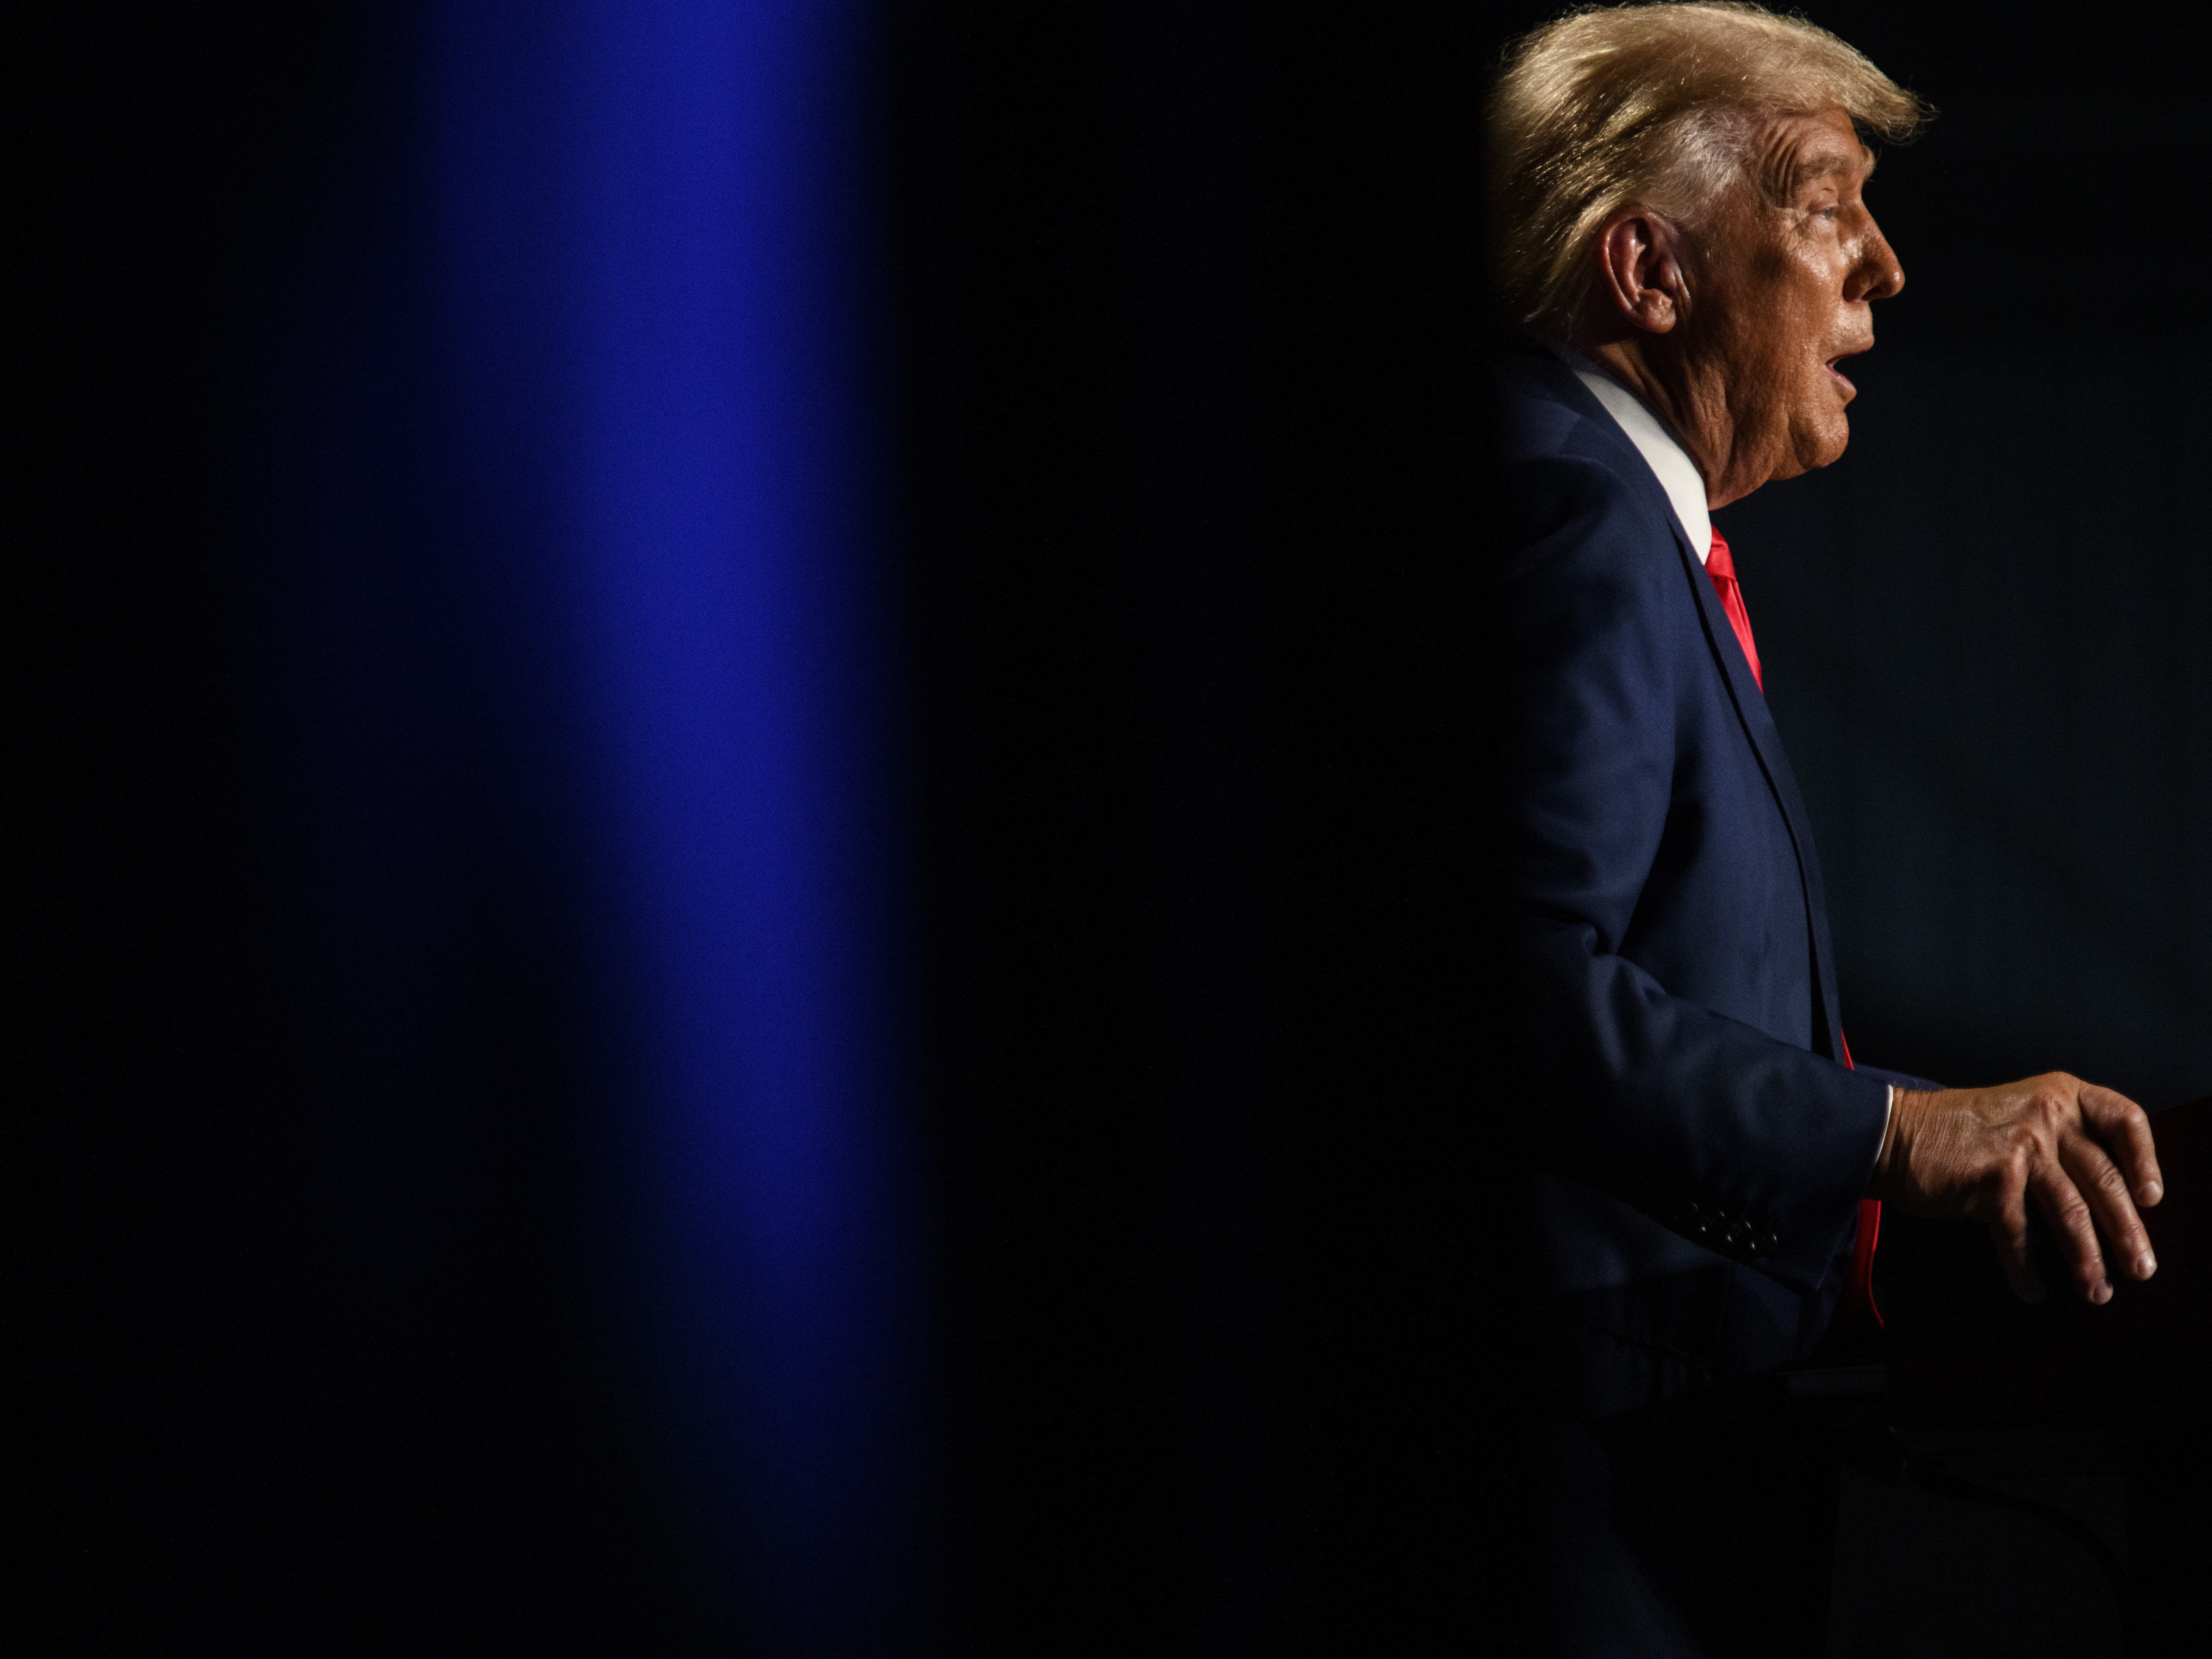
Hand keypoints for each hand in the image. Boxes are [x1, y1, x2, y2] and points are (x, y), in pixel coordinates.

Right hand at [1869, 1073, 2161, 1304]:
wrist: (1890, 1133)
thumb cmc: (1955, 1133)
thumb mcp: (2019, 1115)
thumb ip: (2062, 1141)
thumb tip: (2109, 1202)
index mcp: (2060, 1095)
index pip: (2124, 1120)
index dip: (2145, 1161)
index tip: (2149, 1199)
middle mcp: (2047, 1115)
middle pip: (2104, 1180)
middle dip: (2127, 1233)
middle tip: (2141, 1269)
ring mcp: (2021, 1146)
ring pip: (2071, 1212)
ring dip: (2088, 1260)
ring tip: (2097, 1292)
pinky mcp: (1993, 1180)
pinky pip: (2021, 1235)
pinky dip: (2026, 1270)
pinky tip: (2032, 1290)